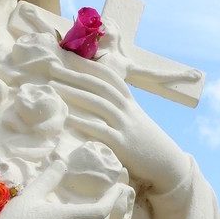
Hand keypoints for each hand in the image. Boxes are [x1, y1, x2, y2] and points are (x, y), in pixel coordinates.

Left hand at [47, 48, 188, 193]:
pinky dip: (83, 122)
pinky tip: (67, 117)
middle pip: (99, 86)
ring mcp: (125, 126)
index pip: (108, 76)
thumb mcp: (134, 119)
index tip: (68, 56)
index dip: (88, 65)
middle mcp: (127, 109)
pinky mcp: (122, 144)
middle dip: (75, 74)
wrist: (166, 163)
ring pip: (98, 103)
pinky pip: (100, 129)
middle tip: (53, 67)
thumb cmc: (145, 142)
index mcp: (129, 102)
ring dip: (74, 92)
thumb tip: (93, 99)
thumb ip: (117, 108)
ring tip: (53, 87)